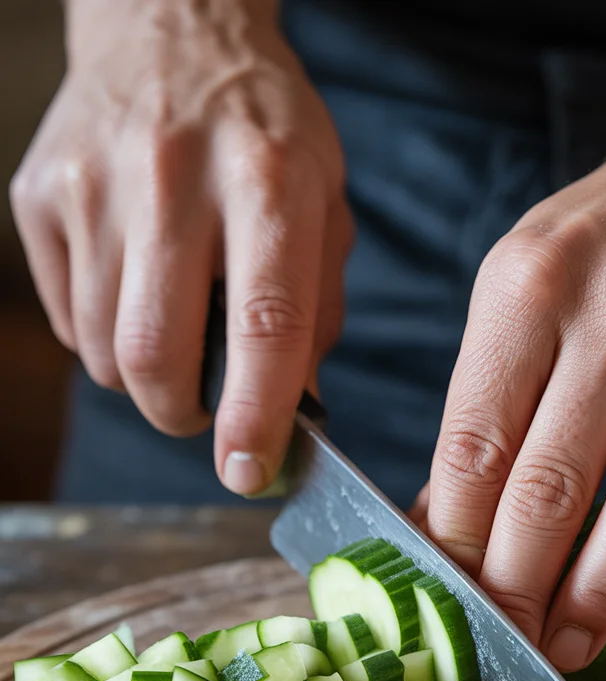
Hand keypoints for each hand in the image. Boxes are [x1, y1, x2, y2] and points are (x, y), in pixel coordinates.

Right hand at [10, 0, 351, 493]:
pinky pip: (66, 318)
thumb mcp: (326, 203)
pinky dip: (103, 336)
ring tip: (174, 331)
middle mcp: (173, 178)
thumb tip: (295, 410)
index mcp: (268, 181)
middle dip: (181, 415)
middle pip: (155, 354)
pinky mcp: (39, 195)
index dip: (255, 416)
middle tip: (206, 413)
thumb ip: (318, 309)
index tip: (250, 472)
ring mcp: (94, 184)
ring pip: (102, 349)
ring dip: (143, 377)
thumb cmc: (264, 131)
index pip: (264, 324)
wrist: (170, 28)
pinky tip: (134, 291)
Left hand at [421, 109, 605, 670]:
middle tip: (505, 639)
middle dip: (519, 588)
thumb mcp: (518, 288)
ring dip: (601, 596)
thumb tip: (441, 521)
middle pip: (553, 487)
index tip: (449, 596)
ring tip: (570, 642)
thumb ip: (481, 403)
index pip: (475, 446)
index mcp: (530, 287)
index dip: (456, 541)